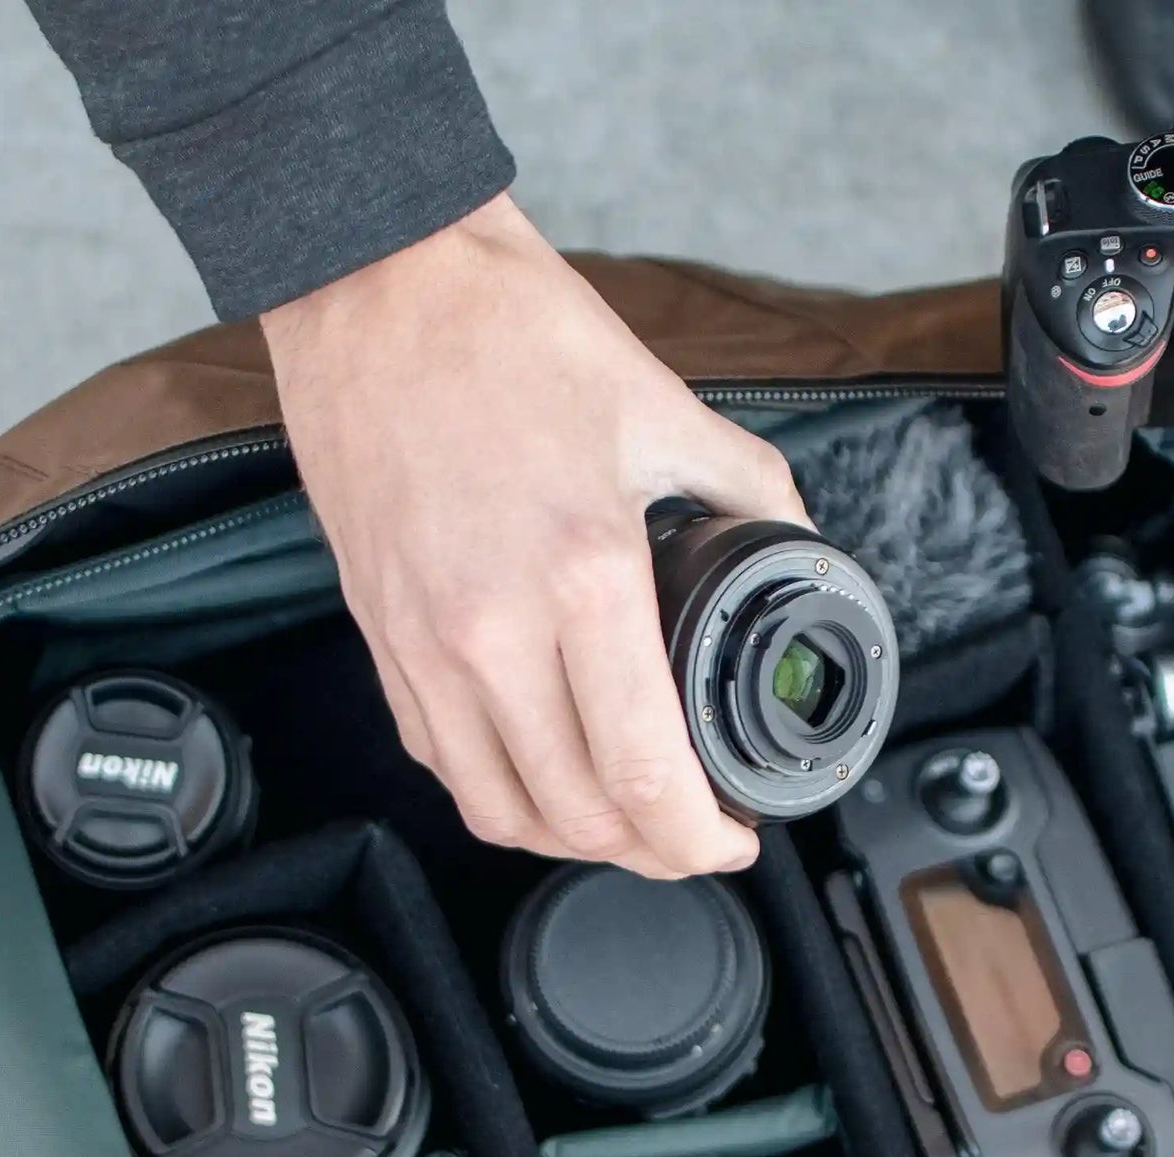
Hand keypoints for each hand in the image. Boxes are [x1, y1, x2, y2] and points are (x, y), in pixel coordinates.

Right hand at [261, 194, 808, 876]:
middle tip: (692, 836)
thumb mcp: (664, 409)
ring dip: (572, 841)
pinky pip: (439, 760)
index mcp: (582, 577)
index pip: (642, 774)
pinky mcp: (378, 635)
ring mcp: (421, 643)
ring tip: (622, 824)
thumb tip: (798, 547)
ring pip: (498, 811)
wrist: (375, 285)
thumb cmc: (509, 334)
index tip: (731, 839)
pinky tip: (541, 772)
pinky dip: (499, 793)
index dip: (699, 840)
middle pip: (576, 816)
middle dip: (651, 853)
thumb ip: (751, 492)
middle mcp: (490, 630)